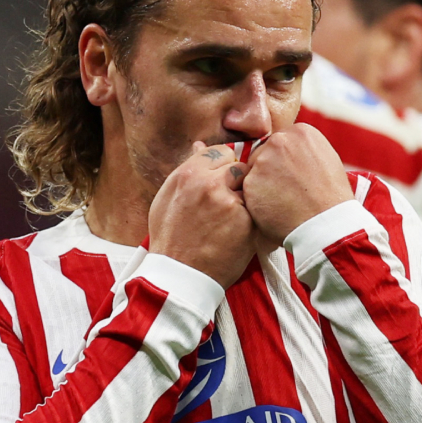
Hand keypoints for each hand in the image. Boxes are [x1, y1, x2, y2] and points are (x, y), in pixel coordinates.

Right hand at [149, 142, 254, 287]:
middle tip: (227, 202)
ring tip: (229, 219)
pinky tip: (235, 233)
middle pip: (238, 166)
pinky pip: (255, 210)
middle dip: (236, 180)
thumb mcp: (167, 199)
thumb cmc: (171, 239)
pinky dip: (250, 219)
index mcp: (187, 175)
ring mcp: (229, 202)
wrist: (180, 277)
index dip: (223, 165)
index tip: (221, 180)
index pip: (219, 151)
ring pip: (249, 187)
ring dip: (245, 198)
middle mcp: (208, 184)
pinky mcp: (246, 222)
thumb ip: (186, 171)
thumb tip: (199, 146)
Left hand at [241, 123, 353, 245]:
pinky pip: (248, 190)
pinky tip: (275, 209)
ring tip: (284, 201)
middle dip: (270, 170)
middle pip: (263, 152)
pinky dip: (257, 201)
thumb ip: (303, 149)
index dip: (284, 161)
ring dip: (262, 185)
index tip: (293, 176)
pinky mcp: (250, 182)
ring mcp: (263, 161)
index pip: (280, 142)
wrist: (326, 223)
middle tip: (287, 190)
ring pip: (254, 170)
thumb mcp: (326, 159)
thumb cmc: (331, 197)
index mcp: (301, 132)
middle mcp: (280, 141)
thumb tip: (289, 151)